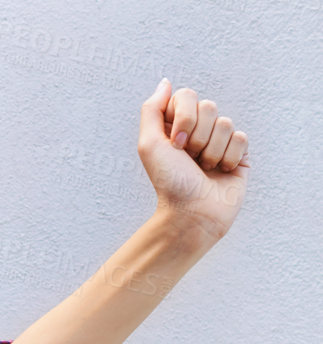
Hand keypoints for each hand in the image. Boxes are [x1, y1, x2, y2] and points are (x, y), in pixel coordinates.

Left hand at [138, 78, 249, 242]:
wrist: (192, 213)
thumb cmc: (169, 181)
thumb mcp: (149, 144)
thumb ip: (152, 109)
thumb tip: (166, 82)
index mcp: (175, 125)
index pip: (186, 95)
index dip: (184, 118)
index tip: (175, 143)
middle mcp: (197, 130)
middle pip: (208, 107)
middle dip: (197, 136)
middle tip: (189, 158)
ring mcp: (219, 141)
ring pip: (226, 123)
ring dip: (212, 150)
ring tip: (203, 169)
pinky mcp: (239, 154)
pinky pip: (242, 138)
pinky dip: (229, 157)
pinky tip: (220, 172)